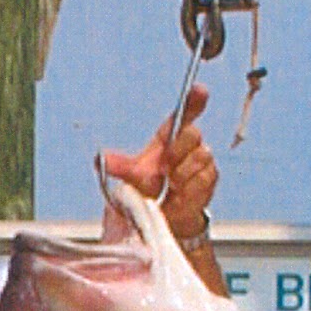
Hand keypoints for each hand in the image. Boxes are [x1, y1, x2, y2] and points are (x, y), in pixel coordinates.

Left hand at [99, 85, 217, 246]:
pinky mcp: (208, 183)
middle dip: (178, 149)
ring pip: (201, 157)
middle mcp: (188, 147)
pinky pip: (204, 179)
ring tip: (170, 185)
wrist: (162, 220)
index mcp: (169, 138)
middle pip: (192, 133)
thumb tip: (101, 159)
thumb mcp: (131, 178)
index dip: (193, 101)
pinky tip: (179, 195)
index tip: (199, 90)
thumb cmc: (148, 192)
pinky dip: (189, 188)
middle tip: (165, 165)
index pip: (184, 114)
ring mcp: (201, 164)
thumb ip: (120, 166)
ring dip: (182, 173)